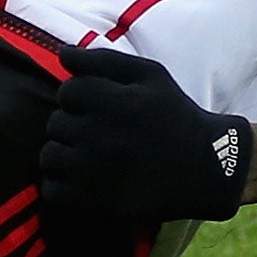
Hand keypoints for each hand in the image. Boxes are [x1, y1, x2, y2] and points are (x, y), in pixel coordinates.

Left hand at [40, 47, 251, 220]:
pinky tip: (82, 179)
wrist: (207, 168)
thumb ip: (103, 60)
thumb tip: (62, 53)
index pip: (66, 91)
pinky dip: (61, 186)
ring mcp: (95, 173)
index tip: (99, 106)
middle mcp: (100, 137)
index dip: (80, 96)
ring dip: (63, 154)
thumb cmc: (175, 115)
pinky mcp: (96, 203)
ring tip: (87, 155)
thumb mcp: (149, 75)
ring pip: (49, 157)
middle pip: (55, 124)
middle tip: (99, 133)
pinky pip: (52, 191)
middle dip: (72, 124)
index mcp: (113, 103)